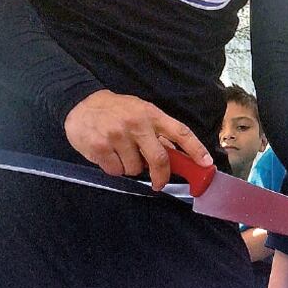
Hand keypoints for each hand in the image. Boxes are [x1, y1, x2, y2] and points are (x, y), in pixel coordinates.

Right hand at [64, 89, 211, 190]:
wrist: (82, 104)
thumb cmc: (117, 110)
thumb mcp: (141, 112)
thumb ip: (158, 132)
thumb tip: (177, 154)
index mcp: (151, 115)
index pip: (180, 132)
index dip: (196, 149)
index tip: (206, 163)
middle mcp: (137, 124)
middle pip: (159, 158)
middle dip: (162, 176)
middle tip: (159, 183)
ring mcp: (117, 136)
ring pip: (135, 169)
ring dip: (131, 168)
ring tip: (122, 153)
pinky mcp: (100, 148)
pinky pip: (115, 171)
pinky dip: (115, 168)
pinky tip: (109, 155)